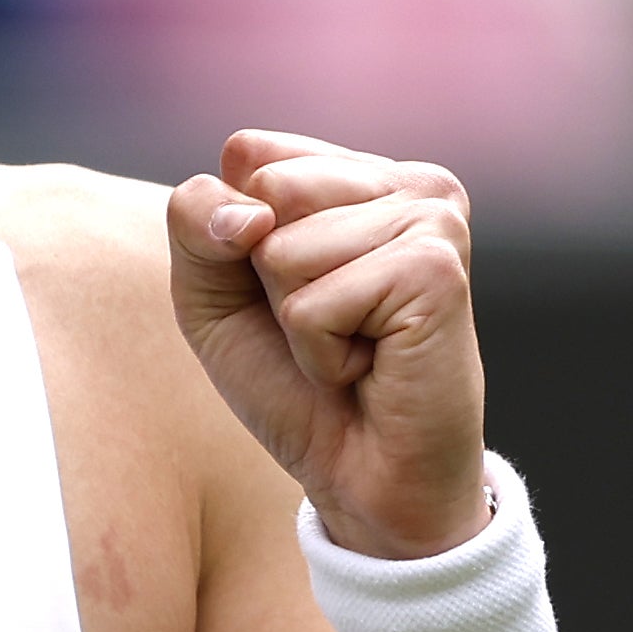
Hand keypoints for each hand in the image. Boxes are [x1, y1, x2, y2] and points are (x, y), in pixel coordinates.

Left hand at [167, 132, 488, 559]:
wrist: (365, 479)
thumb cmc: (295, 385)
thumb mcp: (213, 295)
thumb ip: (196, 225)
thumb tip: (252, 215)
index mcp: (362, 172)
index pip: (248, 152)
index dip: (236, 239)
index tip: (292, 293)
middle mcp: (408, 182)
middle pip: (266, 191)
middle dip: (269, 278)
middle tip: (328, 326)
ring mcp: (431, 219)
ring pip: (285, 249)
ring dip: (300, 322)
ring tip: (353, 349)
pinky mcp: (436, 270)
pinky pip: (313, 303)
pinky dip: (321, 353)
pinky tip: (370, 366)